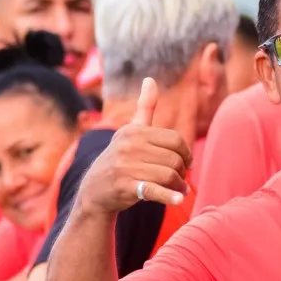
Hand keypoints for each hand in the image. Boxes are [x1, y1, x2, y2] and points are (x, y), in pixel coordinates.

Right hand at [76, 78, 191, 212]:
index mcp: (134, 131)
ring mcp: (126, 167)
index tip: (186, 163)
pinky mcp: (125, 187)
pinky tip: (178, 200)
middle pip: (174, 159)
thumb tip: (150, 79)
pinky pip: (155, 190)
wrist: (95, 191)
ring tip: (179, 191)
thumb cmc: (120, 159)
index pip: (175, 139)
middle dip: (182, 172)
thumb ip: (144, 107)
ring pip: (169, 175)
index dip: (185, 153)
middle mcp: (128, 146)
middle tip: (181, 180)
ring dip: (179, 186)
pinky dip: (169, 197)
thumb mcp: (130, 132)